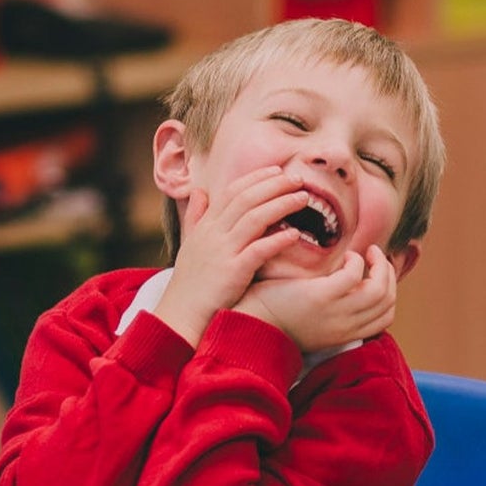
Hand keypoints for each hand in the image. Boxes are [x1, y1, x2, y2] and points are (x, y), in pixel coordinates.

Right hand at [154, 168, 307, 344]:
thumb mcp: (190, 244)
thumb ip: (196, 216)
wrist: (182, 314)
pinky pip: (258, 251)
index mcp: (206, 225)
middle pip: (246, 199)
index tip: (278, 171)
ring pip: (255, 218)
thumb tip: (199, 191)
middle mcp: (213, 234)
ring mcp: (223, 252)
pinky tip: (295, 234)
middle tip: (298, 178)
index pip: (232, 191)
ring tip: (304, 198)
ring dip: (281, 204)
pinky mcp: (233, 272)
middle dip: (274, 185)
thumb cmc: (191, 282)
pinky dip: (277, 240)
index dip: (256, 178)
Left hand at [237, 244, 398, 351]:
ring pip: (380, 290)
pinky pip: (355, 275)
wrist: (251, 325)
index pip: (387, 317)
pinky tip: (345, 255)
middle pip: (388, 302)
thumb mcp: (315, 322)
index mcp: (345, 334)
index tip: (380, 274)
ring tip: (368, 252)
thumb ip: (335, 311)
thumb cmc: (278, 318)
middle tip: (377, 257)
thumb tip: (350, 288)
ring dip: (380, 266)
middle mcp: (346, 326)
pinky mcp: (322, 297)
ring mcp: (336, 313)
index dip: (391, 292)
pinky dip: (356, 261)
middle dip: (389, 275)